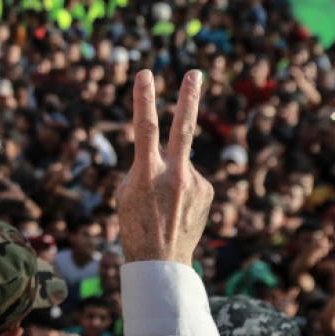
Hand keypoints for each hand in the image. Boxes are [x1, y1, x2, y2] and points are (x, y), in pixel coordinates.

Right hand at [117, 70, 213, 266]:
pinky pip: (191, 178)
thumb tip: (165, 154)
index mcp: (146, 174)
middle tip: (195, 73)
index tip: (145, 74)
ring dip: (170, 177)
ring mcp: (195, 182)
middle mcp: (174, 174)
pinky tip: (177, 210)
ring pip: (180, 164)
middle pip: (184, 128)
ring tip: (164, 207)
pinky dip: (181, 188)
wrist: (162, 261)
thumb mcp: (126, 192)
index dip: (144, 99)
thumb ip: (144, 166)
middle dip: (189, 98)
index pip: (145, 128)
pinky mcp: (208, 191)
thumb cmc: (135, 225)